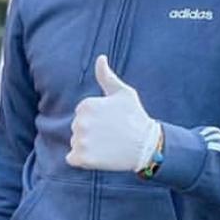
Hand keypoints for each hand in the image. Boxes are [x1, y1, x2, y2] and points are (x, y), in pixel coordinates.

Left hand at [66, 55, 161, 171]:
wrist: (147, 146)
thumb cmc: (136, 118)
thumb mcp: (124, 93)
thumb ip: (107, 76)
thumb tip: (100, 58)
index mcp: (86, 105)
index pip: (82, 114)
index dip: (96, 120)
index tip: (111, 123)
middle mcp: (80, 121)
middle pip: (77, 129)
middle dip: (91, 133)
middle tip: (111, 135)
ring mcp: (81, 140)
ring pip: (75, 144)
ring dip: (87, 147)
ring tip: (108, 146)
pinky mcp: (82, 158)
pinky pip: (72, 159)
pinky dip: (82, 160)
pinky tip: (99, 157)